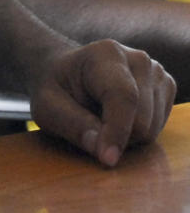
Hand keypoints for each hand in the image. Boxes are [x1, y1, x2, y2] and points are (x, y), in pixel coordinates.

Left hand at [29, 39, 174, 166]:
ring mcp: (156, 73)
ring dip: (127, 136)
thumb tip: (102, 151)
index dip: (117, 131)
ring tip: (101, 117)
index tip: (106, 158)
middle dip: (117, 137)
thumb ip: (73, 125)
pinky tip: (118, 116)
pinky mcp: (165, 88)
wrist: (66, 72)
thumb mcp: (48, 105)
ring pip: (153, 129)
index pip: (123, 97)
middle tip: (89, 125)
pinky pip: (159, 128)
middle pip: (142, 120)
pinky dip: (138, 133)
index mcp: (105, 54)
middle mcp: (138, 59)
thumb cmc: (55, 87)